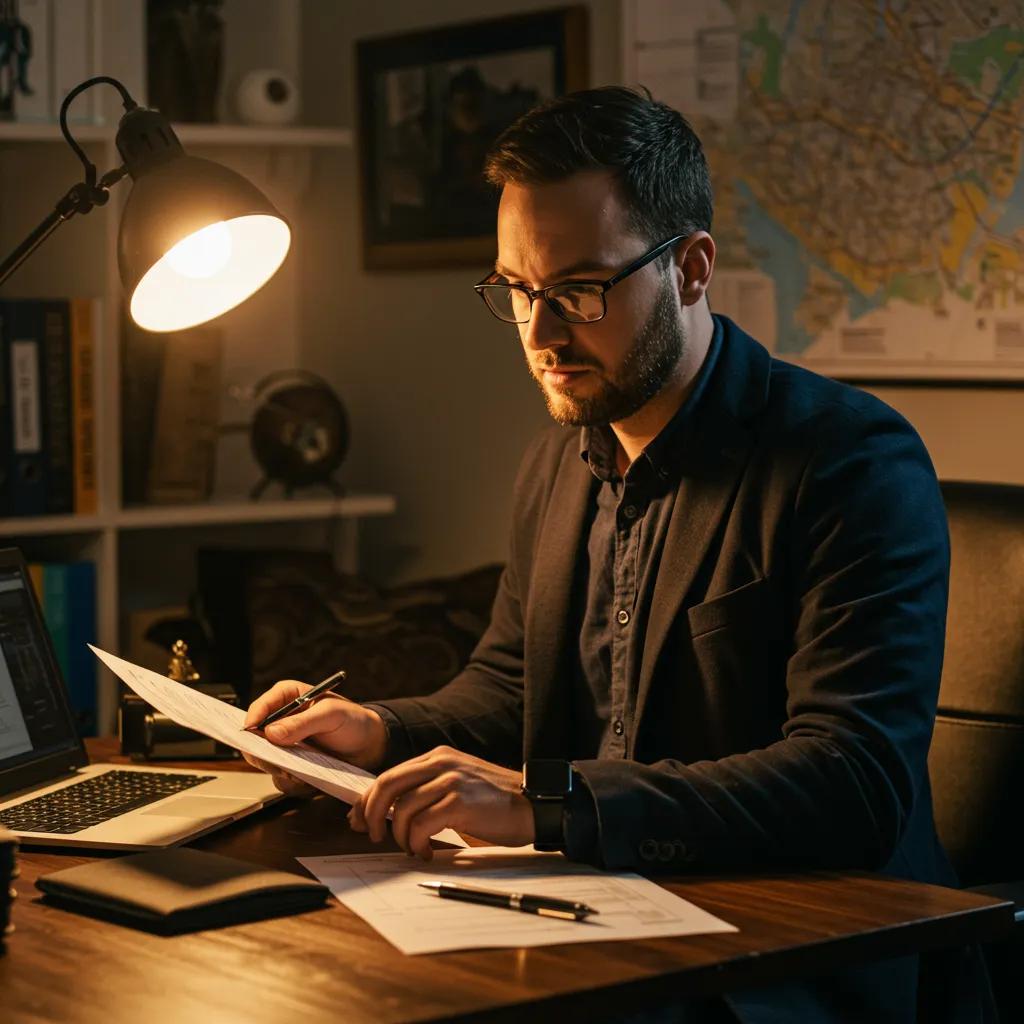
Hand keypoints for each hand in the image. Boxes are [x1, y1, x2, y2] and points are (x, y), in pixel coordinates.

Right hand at [241, 679, 389, 794]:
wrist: (369, 746)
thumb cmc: (353, 721)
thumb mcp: (332, 715)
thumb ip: (303, 722)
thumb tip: (271, 733)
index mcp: (288, 697)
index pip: (260, 707)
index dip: (251, 720)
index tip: (250, 735)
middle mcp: (282, 721)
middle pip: (254, 738)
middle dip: (264, 753)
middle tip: (280, 762)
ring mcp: (285, 745)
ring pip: (265, 762)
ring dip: (280, 769)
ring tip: (301, 770)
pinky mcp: (291, 764)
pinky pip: (280, 778)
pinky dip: (292, 781)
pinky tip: (309, 778)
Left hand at [348, 745, 534, 859]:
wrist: (533, 805)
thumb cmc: (494, 803)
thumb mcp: (456, 785)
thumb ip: (426, 790)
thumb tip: (389, 813)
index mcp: (437, 756)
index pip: (389, 775)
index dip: (367, 800)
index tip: (357, 819)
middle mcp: (441, 762)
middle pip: (386, 786)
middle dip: (371, 815)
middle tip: (372, 836)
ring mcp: (451, 780)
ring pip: (402, 809)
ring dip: (400, 836)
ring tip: (412, 848)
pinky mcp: (460, 801)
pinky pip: (422, 824)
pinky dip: (417, 843)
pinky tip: (426, 852)